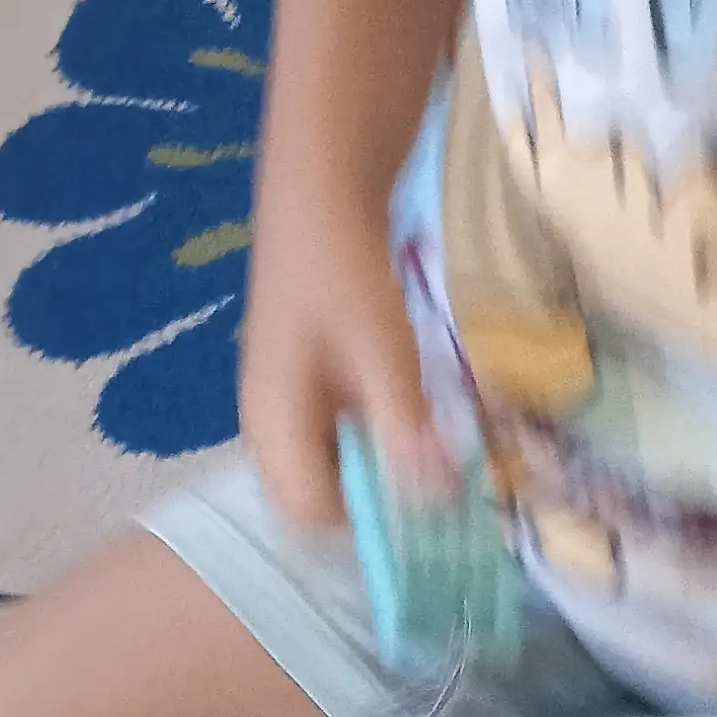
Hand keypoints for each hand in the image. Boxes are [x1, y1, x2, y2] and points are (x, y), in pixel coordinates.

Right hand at [240, 203, 450, 533]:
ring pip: (341, 462)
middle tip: (445, 477)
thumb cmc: (344, 272)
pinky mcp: (312, 377)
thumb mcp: (384, 356)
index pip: (309, 515)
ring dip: (390, 460)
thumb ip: (406, 432)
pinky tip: (421, 405)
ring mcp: (290, 400)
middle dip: (384, 494)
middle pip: (323, 496)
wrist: (321, 191)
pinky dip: (385, 428)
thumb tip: (436, 504)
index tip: (429, 510)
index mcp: (273, 426)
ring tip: (440, 441)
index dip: (369, 525)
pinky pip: (346, 428)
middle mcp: (272, 424)